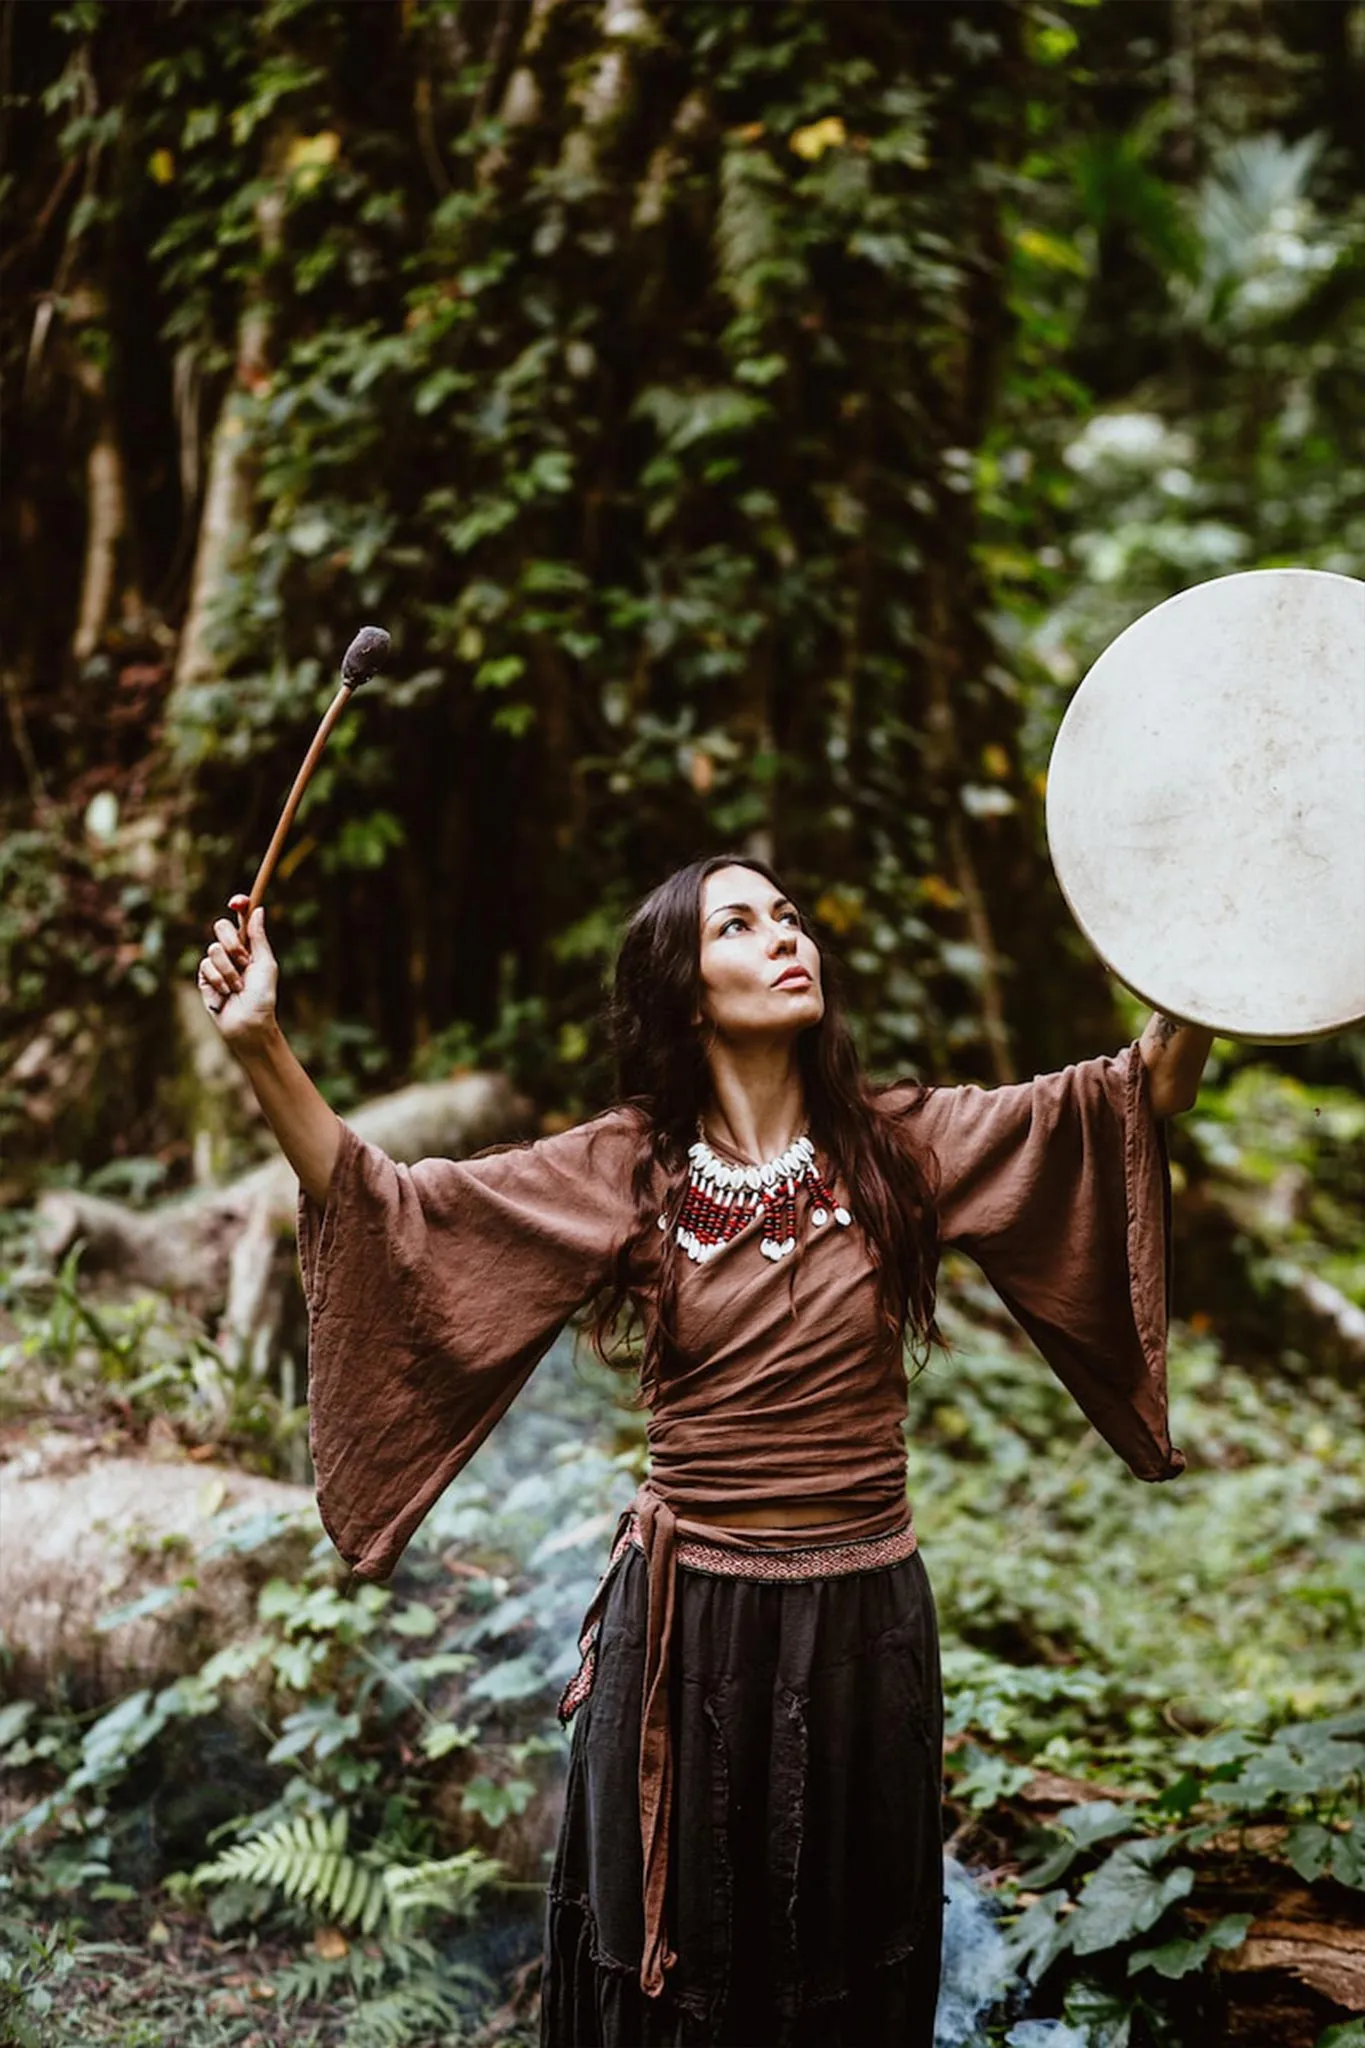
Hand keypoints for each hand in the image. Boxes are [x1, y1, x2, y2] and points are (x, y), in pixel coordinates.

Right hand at [196, 895, 278, 1052]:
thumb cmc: (262, 996)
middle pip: (220, 927)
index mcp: (249, 946)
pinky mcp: (205, 978)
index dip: (239, 906)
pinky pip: (206, 966)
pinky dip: (219, 980)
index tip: (238, 902)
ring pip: (214, 949)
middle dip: (232, 943)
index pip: (240, 919)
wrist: (248, 1023)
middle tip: (244, 961)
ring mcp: (216, 964)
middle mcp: (231, 952)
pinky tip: (226, 994)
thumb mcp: (266, 964)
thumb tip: (258, 909)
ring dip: (229, 970)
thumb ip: (259, 938)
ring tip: (238, 987)